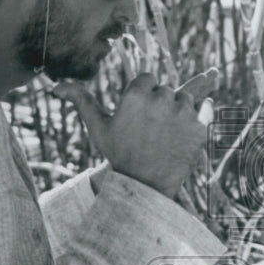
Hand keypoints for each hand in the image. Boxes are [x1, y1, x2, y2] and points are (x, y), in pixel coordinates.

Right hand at [55, 72, 214, 197]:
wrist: (144, 185)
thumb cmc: (119, 154)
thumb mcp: (98, 127)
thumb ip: (81, 100)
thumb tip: (56, 85)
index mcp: (137, 94)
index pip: (148, 79)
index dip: (144, 95)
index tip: (140, 114)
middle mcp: (161, 99)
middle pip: (167, 89)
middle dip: (162, 104)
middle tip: (152, 130)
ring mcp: (183, 112)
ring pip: (186, 97)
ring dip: (181, 109)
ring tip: (168, 133)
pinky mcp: (199, 127)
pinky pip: (207, 107)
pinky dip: (202, 111)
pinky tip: (195, 118)